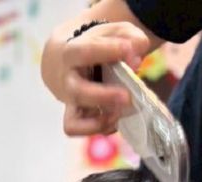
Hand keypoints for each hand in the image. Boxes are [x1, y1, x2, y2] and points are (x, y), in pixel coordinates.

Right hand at [41, 21, 149, 135]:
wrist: (66, 61)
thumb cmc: (95, 45)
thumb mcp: (114, 32)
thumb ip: (131, 38)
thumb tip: (135, 60)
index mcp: (71, 53)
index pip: (84, 52)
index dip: (107, 51)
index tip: (129, 50)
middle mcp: (66, 80)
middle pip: (77, 92)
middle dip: (103, 96)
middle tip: (127, 97)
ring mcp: (69, 102)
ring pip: (73, 120)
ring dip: (99, 121)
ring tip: (121, 113)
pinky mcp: (73, 116)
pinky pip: (77, 129)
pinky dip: (97, 128)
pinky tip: (116, 119)